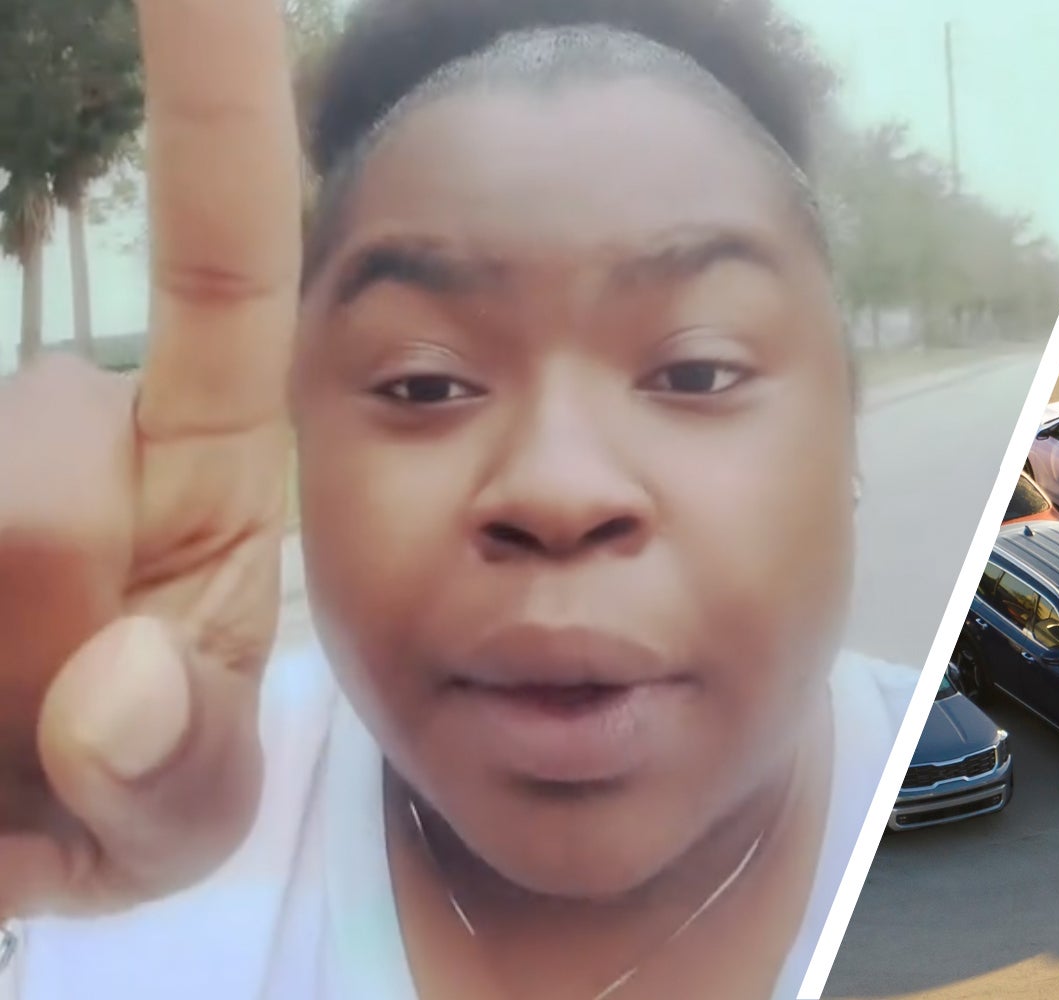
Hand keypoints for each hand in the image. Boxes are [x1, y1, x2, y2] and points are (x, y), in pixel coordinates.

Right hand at [0, 0, 299, 919]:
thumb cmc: (82, 805)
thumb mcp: (163, 819)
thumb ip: (179, 779)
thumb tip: (112, 686)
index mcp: (188, 463)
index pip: (217, 264)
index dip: (219, 109)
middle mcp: (51, 428)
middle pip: (39, 472)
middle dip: (41, 637)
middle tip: (36, 724)